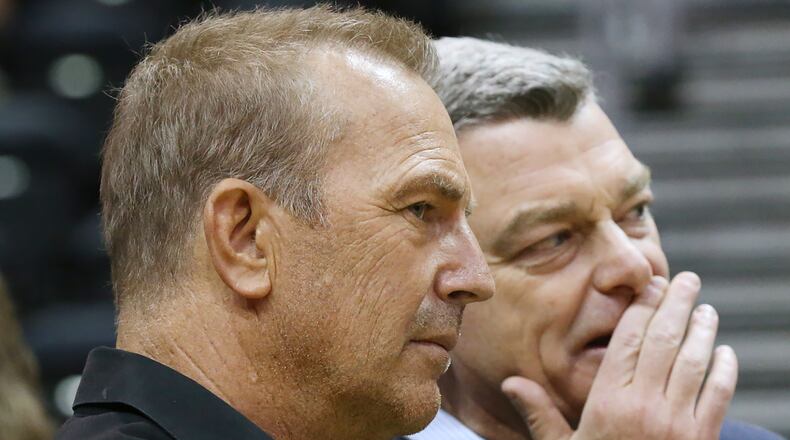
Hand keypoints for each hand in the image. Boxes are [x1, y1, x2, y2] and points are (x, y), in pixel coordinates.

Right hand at [502, 272, 737, 439]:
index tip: (653, 286)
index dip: (643, 308)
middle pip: (664, 340)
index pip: (628, 340)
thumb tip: (510, 383)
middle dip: (678, 304)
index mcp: (607, 403)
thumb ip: (540, 414)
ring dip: (704, 330)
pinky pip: (718, 395)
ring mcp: (677, 424)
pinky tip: (725, 352)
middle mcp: (643, 407)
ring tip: (706, 309)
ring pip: (694, 362)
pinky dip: (725, 370)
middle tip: (688, 280)